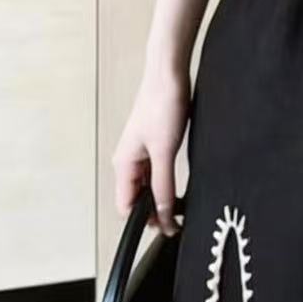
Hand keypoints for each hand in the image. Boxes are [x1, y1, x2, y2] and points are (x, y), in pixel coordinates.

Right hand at [111, 59, 189, 236]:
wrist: (169, 73)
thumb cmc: (162, 104)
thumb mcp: (164, 151)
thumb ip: (162, 185)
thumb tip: (162, 213)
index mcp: (123, 163)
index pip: (126, 206)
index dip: (143, 220)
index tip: (166, 228)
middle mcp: (128, 160)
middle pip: (136, 198)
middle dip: (153, 212)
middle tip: (177, 221)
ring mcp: (141, 151)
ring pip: (147, 185)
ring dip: (160, 197)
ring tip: (179, 207)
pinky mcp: (155, 143)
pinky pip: (156, 171)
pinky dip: (165, 182)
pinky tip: (178, 185)